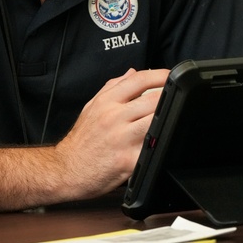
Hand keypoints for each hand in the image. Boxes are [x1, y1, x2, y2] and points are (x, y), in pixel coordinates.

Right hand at [54, 67, 168, 197]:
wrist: (65, 170)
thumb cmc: (81, 140)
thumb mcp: (92, 107)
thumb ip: (112, 87)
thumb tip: (133, 72)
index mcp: (107, 103)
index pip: (139, 80)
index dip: (160, 75)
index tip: (171, 76)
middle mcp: (114, 118)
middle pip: (152, 100)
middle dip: (169, 98)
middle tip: (177, 98)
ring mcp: (122, 139)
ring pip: (155, 122)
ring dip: (168, 119)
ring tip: (173, 118)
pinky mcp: (128, 160)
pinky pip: (151, 150)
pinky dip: (161, 144)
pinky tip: (164, 141)